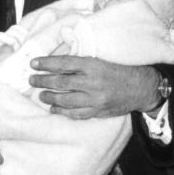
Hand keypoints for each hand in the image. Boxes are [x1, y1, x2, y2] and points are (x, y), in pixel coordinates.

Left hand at [29, 56, 159, 118]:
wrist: (141, 87)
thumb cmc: (121, 70)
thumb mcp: (103, 60)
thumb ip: (83, 62)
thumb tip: (59, 62)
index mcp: (94, 65)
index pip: (64, 63)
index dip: (46, 63)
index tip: (33, 63)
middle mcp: (93, 82)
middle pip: (61, 82)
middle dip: (43, 81)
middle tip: (32, 80)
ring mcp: (95, 99)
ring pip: (65, 100)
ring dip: (50, 98)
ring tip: (41, 95)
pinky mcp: (97, 111)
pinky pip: (75, 114)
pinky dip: (62, 112)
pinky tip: (54, 109)